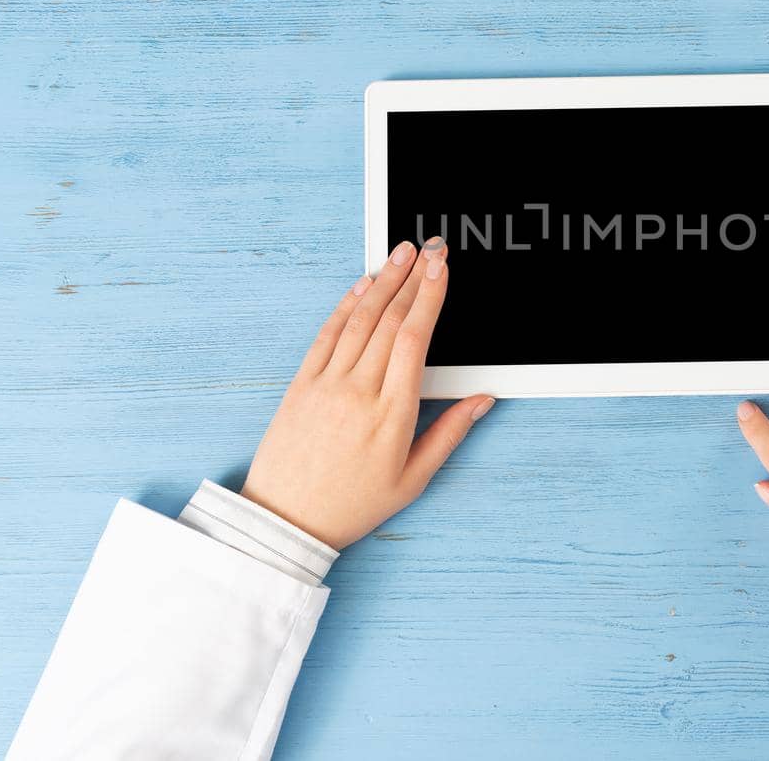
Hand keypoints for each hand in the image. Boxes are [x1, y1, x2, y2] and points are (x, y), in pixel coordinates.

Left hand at [241, 239, 494, 548]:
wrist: (286, 520)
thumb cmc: (352, 504)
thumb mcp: (413, 479)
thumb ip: (450, 433)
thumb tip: (481, 399)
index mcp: (392, 415)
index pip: (414, 339)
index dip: (430, 297)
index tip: (443, 269)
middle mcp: (359, 392)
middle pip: (390, 320)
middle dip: (413, 278)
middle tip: (431, 248)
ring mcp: (327, 385)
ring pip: (359, 319)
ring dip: (382, 281)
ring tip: (401, 253)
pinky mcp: (302, 385)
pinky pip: (327, 335)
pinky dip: (346, 305)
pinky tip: (362, 285)